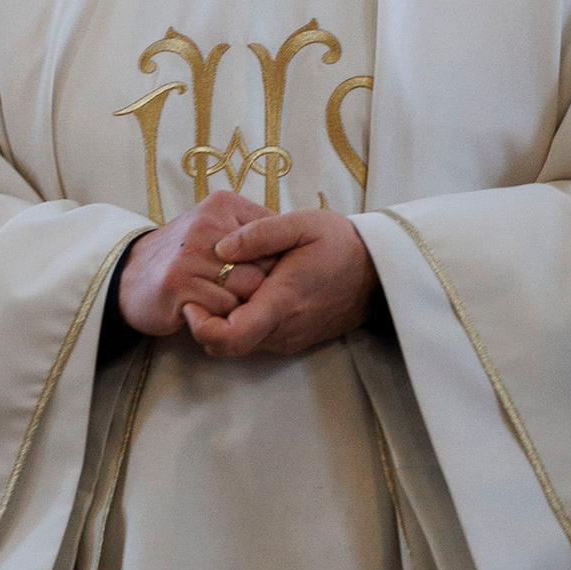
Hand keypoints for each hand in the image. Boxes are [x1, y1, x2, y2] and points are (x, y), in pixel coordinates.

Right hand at [116, 206, 268, 339]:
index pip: (274, 236)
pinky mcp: (178, 286)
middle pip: (266, 265)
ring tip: (229, 303)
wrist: (129, 277)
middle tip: (246, 294)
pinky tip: (210, 310)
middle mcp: (206, 226)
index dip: (277, 262)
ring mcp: (190, 256)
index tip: (265, 273)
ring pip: (248, 290)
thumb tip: (296, 246)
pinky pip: (225, 309)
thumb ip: (254, 232)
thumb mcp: (216, 228)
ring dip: (244, 304)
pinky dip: (225, 316)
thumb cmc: (184, 257)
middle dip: (263, 286)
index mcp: (222, 206)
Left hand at [183, 209, 376, 360]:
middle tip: (202, 290)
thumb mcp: (302, 224)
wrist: (378, 272)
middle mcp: (283, 330)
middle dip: (206, 323)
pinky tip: (248, 294)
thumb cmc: (340, 244)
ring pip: (239, 345)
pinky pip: (256, 340)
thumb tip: (220, 247)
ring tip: (226, 288)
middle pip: (226, 346)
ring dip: (224, 324)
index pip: (230, 337)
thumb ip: (259, 233)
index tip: (192, 302)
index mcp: (282, 303)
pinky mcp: (293, 340)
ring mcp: (289, 340)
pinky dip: (242, 324)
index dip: (201, 326)